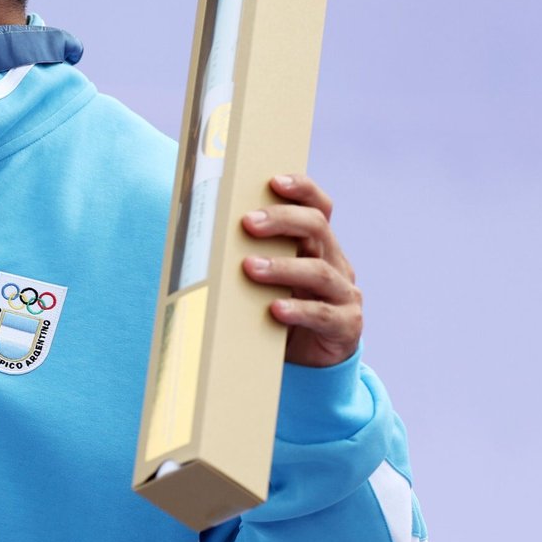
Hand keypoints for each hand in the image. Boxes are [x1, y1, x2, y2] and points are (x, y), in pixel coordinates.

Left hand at [241, 173, 362, 367]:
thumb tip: (196, 239)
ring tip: (250, 267)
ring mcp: (344, 294)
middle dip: (282, 220)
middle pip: (317, 228)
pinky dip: (298, 309)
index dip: (302, 190)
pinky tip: (275, 308)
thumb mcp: (268, 279)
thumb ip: (251, 256)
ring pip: (319, 271)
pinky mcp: (346, 325)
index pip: (319, 207)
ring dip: (283, 267)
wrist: (310, 360)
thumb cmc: (279, 309)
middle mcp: (336, 263)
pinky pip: (323, 314)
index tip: (274, 181)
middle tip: (248, 222)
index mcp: (318, 246)